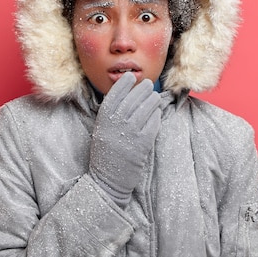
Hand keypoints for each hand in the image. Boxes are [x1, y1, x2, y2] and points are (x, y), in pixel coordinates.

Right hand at [89, 73, 161, 206]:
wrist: (108, 179)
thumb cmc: (105, 154)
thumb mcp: (102, 130)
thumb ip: (111, 114)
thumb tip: (127, 95)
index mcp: (103, 119)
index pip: (115, 93)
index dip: (124, 83)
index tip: (131, 77)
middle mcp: (117, 123)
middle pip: (133, 98)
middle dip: (142, 88)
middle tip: (148, 84)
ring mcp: (131, 132)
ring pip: (146, 107)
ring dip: (152, 100)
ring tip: (154, 97)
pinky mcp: (143, 142)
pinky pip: (153, 122)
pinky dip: (156, 115)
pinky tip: (155, 112)